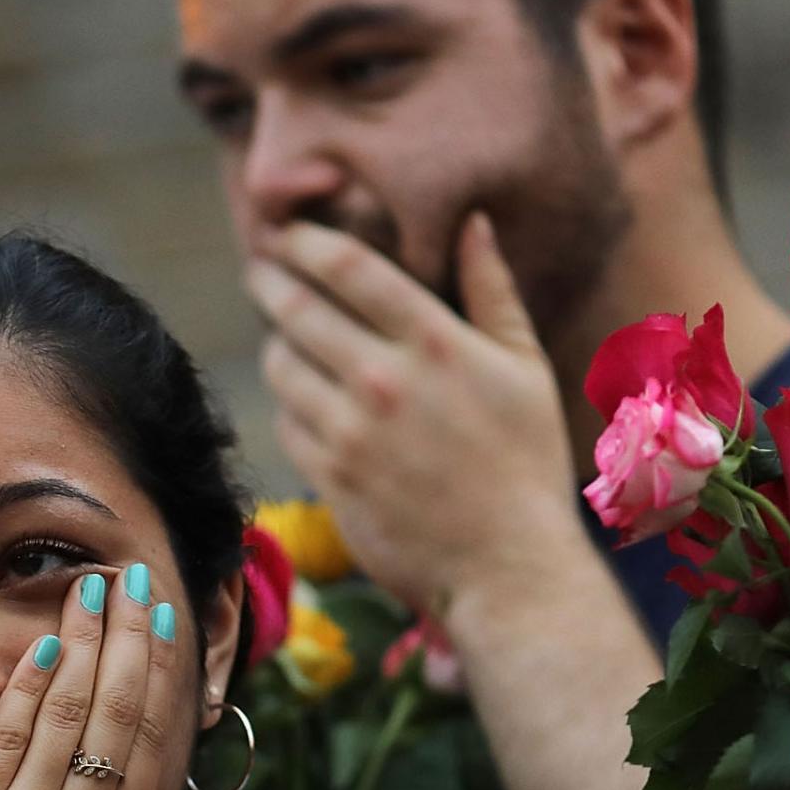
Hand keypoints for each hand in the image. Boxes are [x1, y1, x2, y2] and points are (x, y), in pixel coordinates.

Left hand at [0, 566, 186, 789]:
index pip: (149, 743)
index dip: (159, 677)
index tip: (164, 625)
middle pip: (116, 712)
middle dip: (127, 638)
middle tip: (135, 579)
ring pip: (67, 713)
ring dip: (83, 643)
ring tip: (92, 587)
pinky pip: (7, 742)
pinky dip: (28, 691)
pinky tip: (44, 646)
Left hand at [249, 215, 579, 621]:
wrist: (507, 566)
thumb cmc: (527, 464)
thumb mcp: (526, 368)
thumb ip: (492, 291)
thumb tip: (472, 222)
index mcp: (436, 342)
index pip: (349, 267)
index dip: (307, 241)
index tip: (290, 233)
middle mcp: (385, 380)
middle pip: (298, 309)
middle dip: (270, 282)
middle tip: (262, 270)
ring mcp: (351, 431)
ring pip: (281, 366)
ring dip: (277, 345)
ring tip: (285, 339)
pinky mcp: (330, 477)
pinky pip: (287, 423)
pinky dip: (289, 405)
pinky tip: (304, 401)